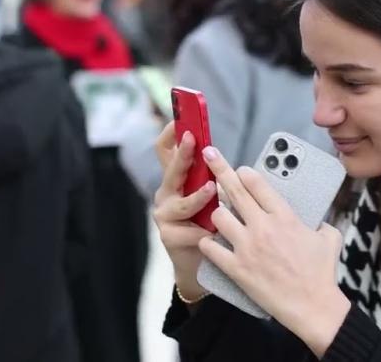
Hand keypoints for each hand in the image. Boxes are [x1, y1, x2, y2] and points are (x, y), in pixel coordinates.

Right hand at [153, 123, 216, 299]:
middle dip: (183, 154)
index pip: (166, 150)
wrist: (202, 262)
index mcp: (177, 179)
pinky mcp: (168, 236)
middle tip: (194, 140)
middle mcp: (166, 193)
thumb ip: (208, 175)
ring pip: (180, 202)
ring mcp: (164, 214)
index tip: (179, 119)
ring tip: (212, 191)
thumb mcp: (210, 195)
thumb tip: (216, 150)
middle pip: (171, 169)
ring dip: (197, 196)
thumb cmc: (209, 223)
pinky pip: (187, 230)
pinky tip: (213, 232)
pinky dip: (203, 230)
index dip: (170, 134)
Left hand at [198, 146, 350, 356]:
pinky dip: (207, 244)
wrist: (313, 306)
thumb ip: (321, 223)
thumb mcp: (329, 239)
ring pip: (219, 216)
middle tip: (209, 155)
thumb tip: (319, 220)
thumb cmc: (322, 274)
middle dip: (219, 168)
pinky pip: (211, 249)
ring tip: (220, 217)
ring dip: (218, 214)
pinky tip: (207, 243)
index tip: (239, 169)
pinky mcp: (237, 269)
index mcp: (285, 217)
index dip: (245, 172)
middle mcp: (263, 227)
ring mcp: (248, 247)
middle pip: (235, 190)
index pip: (258, 183)